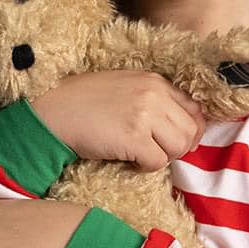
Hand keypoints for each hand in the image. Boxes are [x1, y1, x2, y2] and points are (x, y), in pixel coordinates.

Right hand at [32, 71, 207, 170]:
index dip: (190, 130)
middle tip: (157, 153)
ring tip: (141, 155)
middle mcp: (154, 94)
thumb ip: (153, 99)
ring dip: (163, 157)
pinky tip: (129, 160)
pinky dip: (145, 167)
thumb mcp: (125, 87)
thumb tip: (180, 127)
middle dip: (178, 148)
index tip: (175, 142)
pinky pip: (157, 162)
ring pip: (178, 147)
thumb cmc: (84, 102)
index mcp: (154, 80)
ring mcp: (145, 114)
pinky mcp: (133, 137)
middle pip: (190, 131)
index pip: (195, 109)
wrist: (53, 112)